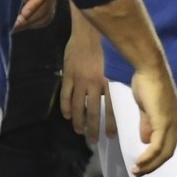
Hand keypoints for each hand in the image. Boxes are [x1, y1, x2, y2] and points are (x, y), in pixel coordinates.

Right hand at [61, 11, 115, 142]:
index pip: (109, 106)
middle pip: (93, 111)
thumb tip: (101, 99)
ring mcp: (78, 80)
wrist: (85, 36)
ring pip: (77, 106)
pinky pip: (65, 95)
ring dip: (78, 121)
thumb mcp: (105, 69)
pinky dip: (65, 107)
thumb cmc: (97, 52)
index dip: (110, 122)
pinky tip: (67, 116)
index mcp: (104, 81)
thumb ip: (102, 84)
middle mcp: (93, 84)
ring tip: (79, 131)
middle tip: (92, 140)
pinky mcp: (67, 76)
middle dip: (93, 127)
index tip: (111, 136)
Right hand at [129, 64, 176, 176]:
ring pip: (164, 152)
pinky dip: (148, 156)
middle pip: (168, 152)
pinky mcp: (164, 121)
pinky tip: (139, 162)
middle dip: (153, 165)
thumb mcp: (147, 109)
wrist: (149, 69)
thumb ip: (147, 124)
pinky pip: (157, 145)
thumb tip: (145, 141)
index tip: (142, 165)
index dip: (156, 158)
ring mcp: (172, 123)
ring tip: (136, 171)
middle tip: (139, 173)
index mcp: (175, 120)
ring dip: (149, 164)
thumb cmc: (147, 84)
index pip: (168, 145)